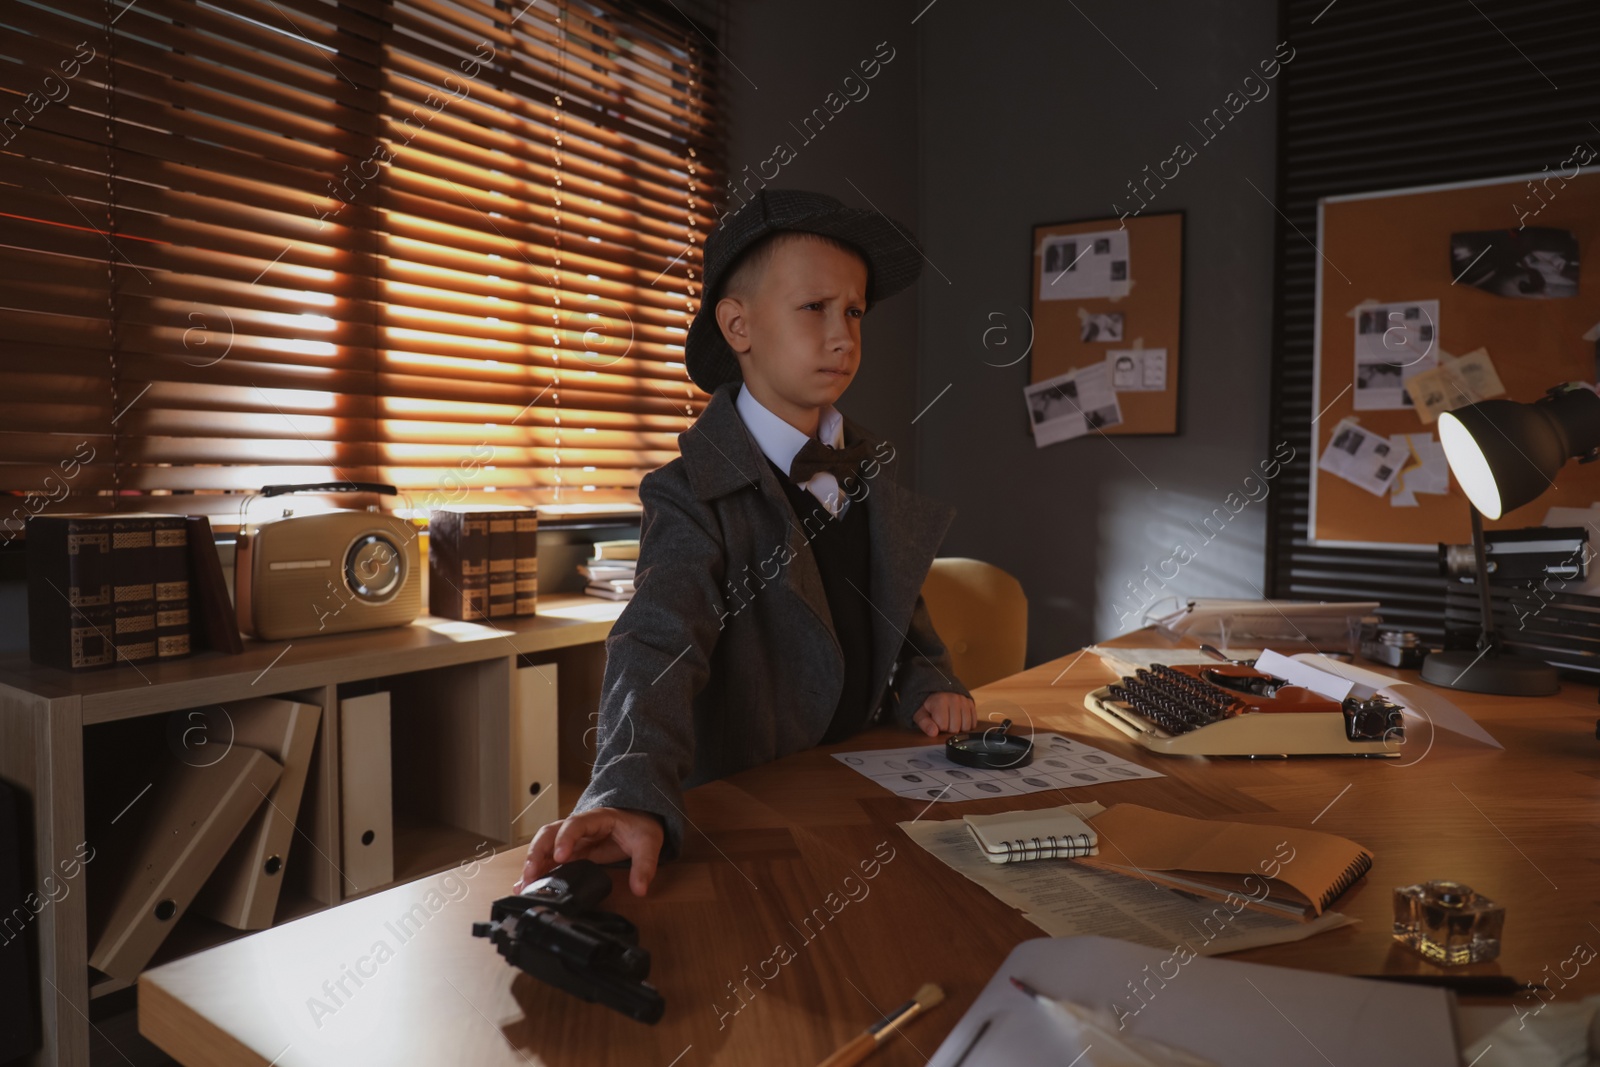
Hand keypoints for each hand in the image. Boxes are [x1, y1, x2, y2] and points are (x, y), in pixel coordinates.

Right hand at [513, 807, 664, 896]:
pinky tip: (525, 885)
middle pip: (550, 833)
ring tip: (524, 884)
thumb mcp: (648, 843)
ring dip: (532, 863)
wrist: (638, 820)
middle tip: (531, 874)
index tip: (561, 856)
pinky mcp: (570, 851)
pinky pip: (549, 858)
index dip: (566, 838)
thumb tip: (640, 888)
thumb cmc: (639, 827)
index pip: (576, 824)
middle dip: (538, 852)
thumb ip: (645, 865)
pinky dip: (537, 870)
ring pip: (544, 845)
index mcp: (596, 818)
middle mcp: (578, 827)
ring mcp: (571, 839)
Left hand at [911, 691, 977, 736]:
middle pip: (955, 728)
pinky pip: (973, 723)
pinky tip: (959, 721)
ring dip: (958, 728)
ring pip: (966, 727)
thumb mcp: (920, 713)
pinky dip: (967, 725)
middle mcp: (955, 699)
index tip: (935, 721)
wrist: (936, 690)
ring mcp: (965, 700)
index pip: (943, 726)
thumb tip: (934, 733)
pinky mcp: (971, 703)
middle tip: (943, 721)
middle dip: (948, 729)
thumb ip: (925, 724)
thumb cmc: (927, 705)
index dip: (938, 727)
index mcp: (940, 701)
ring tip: (951, 721)